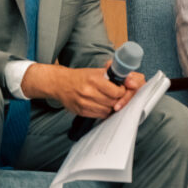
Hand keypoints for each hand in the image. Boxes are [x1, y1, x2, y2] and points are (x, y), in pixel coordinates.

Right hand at [21, 62, 142, 117]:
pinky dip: (103, 112)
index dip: (122, 92)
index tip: (121, 90)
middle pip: (112, 102)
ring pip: (107, 110)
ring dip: (111, 107)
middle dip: (118, 100)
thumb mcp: (95, 71)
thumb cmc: (80, 77)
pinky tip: (102, 106)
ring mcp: (84, 103)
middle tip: (118, 97)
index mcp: (94, 79)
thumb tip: (127, 80)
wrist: (60, 83)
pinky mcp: (81, 111)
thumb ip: (111, 75)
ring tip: (109, 101)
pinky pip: (98, 115)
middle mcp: (88, 92)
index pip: (116, 91)